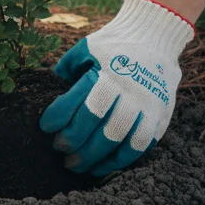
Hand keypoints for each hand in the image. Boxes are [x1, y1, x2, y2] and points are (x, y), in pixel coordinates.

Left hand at [40, 0, 194, 175]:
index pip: (78, 101)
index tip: (45, 128)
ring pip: (120, 140)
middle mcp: (128, 89)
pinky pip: (140, 146)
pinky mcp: (159, 116)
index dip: (58, 118)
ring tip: (76, 165)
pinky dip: (119, 161)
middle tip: (59, 151)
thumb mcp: (86, 49)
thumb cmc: (113, 46)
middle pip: (98, 125)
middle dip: (74, 143)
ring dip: (94, 158)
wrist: (155, 37)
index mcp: (106, 72)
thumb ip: (67, 69)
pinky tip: (101, 166)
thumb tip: (47, 91)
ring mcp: (146, 104)